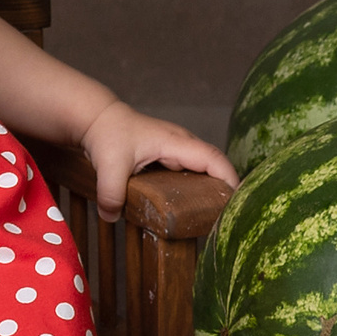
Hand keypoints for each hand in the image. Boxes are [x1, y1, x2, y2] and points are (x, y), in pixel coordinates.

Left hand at [77, 101, 238, 221]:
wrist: (98, 118)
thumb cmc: (107, 133)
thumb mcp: (108, 164)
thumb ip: (110, 192)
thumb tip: (112, 217)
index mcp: (175, 142)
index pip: (212, 158)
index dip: (229, 177)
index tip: (238, 200)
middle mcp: (182, 143)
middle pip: (214, 164)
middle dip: (226, 187)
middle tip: (230, 216)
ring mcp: (177, 149)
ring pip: (204, 168)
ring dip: (212, 188)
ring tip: (216, 215)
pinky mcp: (170, 156)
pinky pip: (192, 171)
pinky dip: (198, 186)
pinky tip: (194, 206)